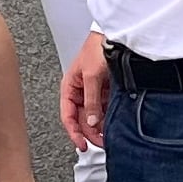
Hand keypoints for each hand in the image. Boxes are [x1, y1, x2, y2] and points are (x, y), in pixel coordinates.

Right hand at [62, 34, 109, 151]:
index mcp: (69, 88)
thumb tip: (92, 122)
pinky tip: (113, 125)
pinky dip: (108, 118)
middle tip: (100, 144)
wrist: (114, 36)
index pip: (68, 116)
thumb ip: (92, 100)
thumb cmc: (97, 48)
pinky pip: (104, 109)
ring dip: (100, 128)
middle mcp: (80, 92)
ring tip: (108, 137)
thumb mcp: (92, 76)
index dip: (74, 132)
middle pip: (82, 120)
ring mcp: (93, 92)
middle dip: (90, 133)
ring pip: (94, 116)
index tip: (82, 145)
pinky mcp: (105, 91)